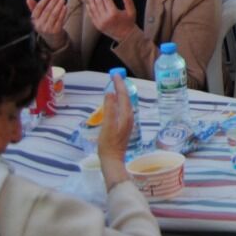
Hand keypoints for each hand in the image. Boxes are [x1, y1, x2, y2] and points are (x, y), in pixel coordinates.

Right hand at [26, 0, 69, 50]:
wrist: (52, 38)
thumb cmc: (45, 24)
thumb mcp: (38, 17)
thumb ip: (34, 8)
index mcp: (34, 20)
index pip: (38, 9)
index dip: (44, 1)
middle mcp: (39, 25)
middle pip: (47, 11)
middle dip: (53, 2)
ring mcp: (47, 29)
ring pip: (54, 15)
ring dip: (59, 6)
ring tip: (62, 0)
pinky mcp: (56, 31)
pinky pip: (60, 20)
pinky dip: (63, 13)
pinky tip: (65, 7)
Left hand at [87, 0, 138, 42]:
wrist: (125, 36)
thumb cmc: (129, 22)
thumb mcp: (132, 12)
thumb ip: (129, 2)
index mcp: (114, 13)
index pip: (107, 0)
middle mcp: (106, 18)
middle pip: (99, 4)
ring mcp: (100, 22)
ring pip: (94, 9)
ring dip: (91, 1)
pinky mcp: (98, 26)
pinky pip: (92, 16)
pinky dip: (89, 10)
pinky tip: (88, 4)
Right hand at [97, 72, 135, 187]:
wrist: (112, 160)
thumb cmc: (108, 144)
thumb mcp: (107, 125)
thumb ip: (109, 109)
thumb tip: (110, 93)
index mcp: (125, 115)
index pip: (123, 95)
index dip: (119, 84)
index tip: (115, 75)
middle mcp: (129, 117)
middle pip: (126, 98)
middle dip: (121, 87)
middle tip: (114, 77)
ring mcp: (127, 122)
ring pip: (125, 103)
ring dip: (121, 94)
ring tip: (115, 86)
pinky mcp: (124, 126)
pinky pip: (123, 109)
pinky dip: (120, 102)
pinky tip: (115, 103)